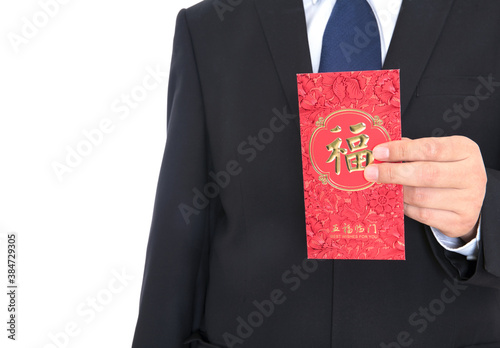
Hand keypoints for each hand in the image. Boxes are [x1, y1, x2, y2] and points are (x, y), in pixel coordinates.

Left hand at [363, 136, 486, 241]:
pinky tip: (398, 200)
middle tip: (371, 172)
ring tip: (385, 187)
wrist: (469, 200)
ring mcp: (469, 200)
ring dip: (397, 192)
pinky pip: (422, 215)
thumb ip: (413, 150)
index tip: (378, 152)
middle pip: (425, 174)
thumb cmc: (446, 170)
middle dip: (393, 173)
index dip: (401, 150)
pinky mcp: (460, 221)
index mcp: (465, 150)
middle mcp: (472, 174)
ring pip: (421, 196)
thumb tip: (382, 151)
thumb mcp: (438, 154)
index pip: (429, 148)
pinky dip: (405, 207)